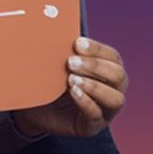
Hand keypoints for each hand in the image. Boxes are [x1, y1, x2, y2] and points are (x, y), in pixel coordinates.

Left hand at [11, 37, 127, 137]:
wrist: (33, 108)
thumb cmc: (51, 82)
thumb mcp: (59, 64)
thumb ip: (67, 51)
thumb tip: (61, 27)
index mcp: (108, 72)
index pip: (113, 58)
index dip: (98, 49)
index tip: (77, 43)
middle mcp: (113, 91)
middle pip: (118, 76)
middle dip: (95, 66)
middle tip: (70, 62)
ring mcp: (105, 111)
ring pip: (115, 98)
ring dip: (94, 86)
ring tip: (72, 79)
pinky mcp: (92, 126)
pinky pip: (96, 115)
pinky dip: (86, 102)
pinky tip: (73, 92)